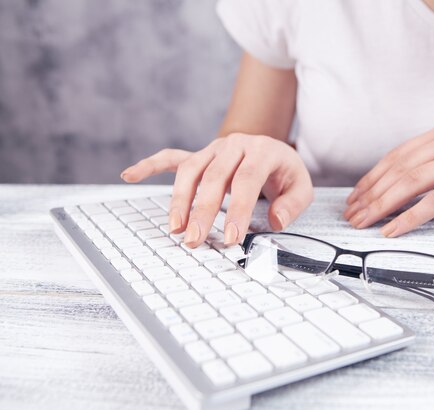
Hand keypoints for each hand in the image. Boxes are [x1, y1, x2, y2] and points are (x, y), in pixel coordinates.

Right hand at [121, 134, 312, 246]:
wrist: (273, 150)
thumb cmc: (285, 172)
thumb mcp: (302, 186)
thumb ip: (293, 204)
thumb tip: (276, 222)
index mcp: (263, 150)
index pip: (247, 180)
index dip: (238, 209)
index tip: (231, 237)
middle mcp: (235, 145)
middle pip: (214, 177)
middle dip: (203, 210)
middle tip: (194, 239)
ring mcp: (214, 148)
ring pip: (191, 170)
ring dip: (179, 199)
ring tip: (175, 227)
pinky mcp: (200, 155)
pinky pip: (171, 158)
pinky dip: (150, 165)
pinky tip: (130, 174)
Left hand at [343, 120, 433, 236]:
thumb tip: (400, 185)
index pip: (397, 156)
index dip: (371, 179)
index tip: (354, 198)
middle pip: (398, 169)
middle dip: (370, 195)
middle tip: (351, 215)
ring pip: (411, 182)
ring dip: (382, 206)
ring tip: (363, 223)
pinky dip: (409, 217)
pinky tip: (393, 229)